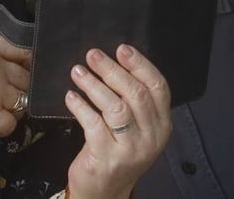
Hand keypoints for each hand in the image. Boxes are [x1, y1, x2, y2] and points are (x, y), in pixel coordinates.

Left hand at [66, 45, 171, 198]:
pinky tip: (71, 96)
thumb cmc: (118, 151)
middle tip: (93, 55)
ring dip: (94, 84)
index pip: (158, 87)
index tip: (122, 48)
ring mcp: (131, 149)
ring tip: (78, 71)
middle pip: (135, 93)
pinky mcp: (107, 158)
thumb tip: (114, 61)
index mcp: (162, 124)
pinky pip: (93, 124)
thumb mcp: (136, 127)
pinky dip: (80, 106)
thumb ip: (133, 100)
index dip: (140, 64)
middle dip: (112, 69)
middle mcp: (151, 136)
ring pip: (115, 107)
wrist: (105, 191)